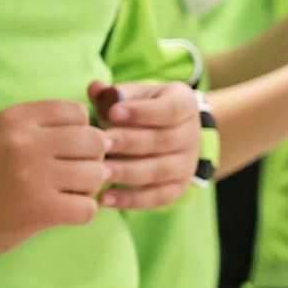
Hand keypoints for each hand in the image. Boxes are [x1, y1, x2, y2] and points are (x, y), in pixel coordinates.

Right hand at [0, 101, 110, 258]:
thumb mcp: (0, 133)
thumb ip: (41, 124)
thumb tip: (95, 126)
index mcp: (15, 119)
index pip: (77, 112)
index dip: (80, 130)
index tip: (67, 147)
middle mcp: (25, 143)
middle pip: (93, 140)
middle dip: (92, 157)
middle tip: (76, 171)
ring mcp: (34, 176)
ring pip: (96, 173)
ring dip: (88, 186)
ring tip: (69, 191)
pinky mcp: (41, 210)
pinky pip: (88, 207)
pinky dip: (81, 211)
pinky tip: (64, 210)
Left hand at [90, 80, 200, 209]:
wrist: (169, 132)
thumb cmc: (142, 109)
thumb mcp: (134, 95)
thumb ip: (113, 94)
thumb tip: (95, 88)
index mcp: (184, 103)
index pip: (169, 109)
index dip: (142, 112)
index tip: (113, 113)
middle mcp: (191, 134)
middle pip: (163, 141)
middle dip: (130, 143)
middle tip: (102, 144)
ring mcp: (187, 164)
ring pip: (159, 170)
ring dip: (127, 173)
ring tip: (99, 172)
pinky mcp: (178, 188)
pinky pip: (156, 197)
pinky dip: (131, 199)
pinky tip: (105, 198)